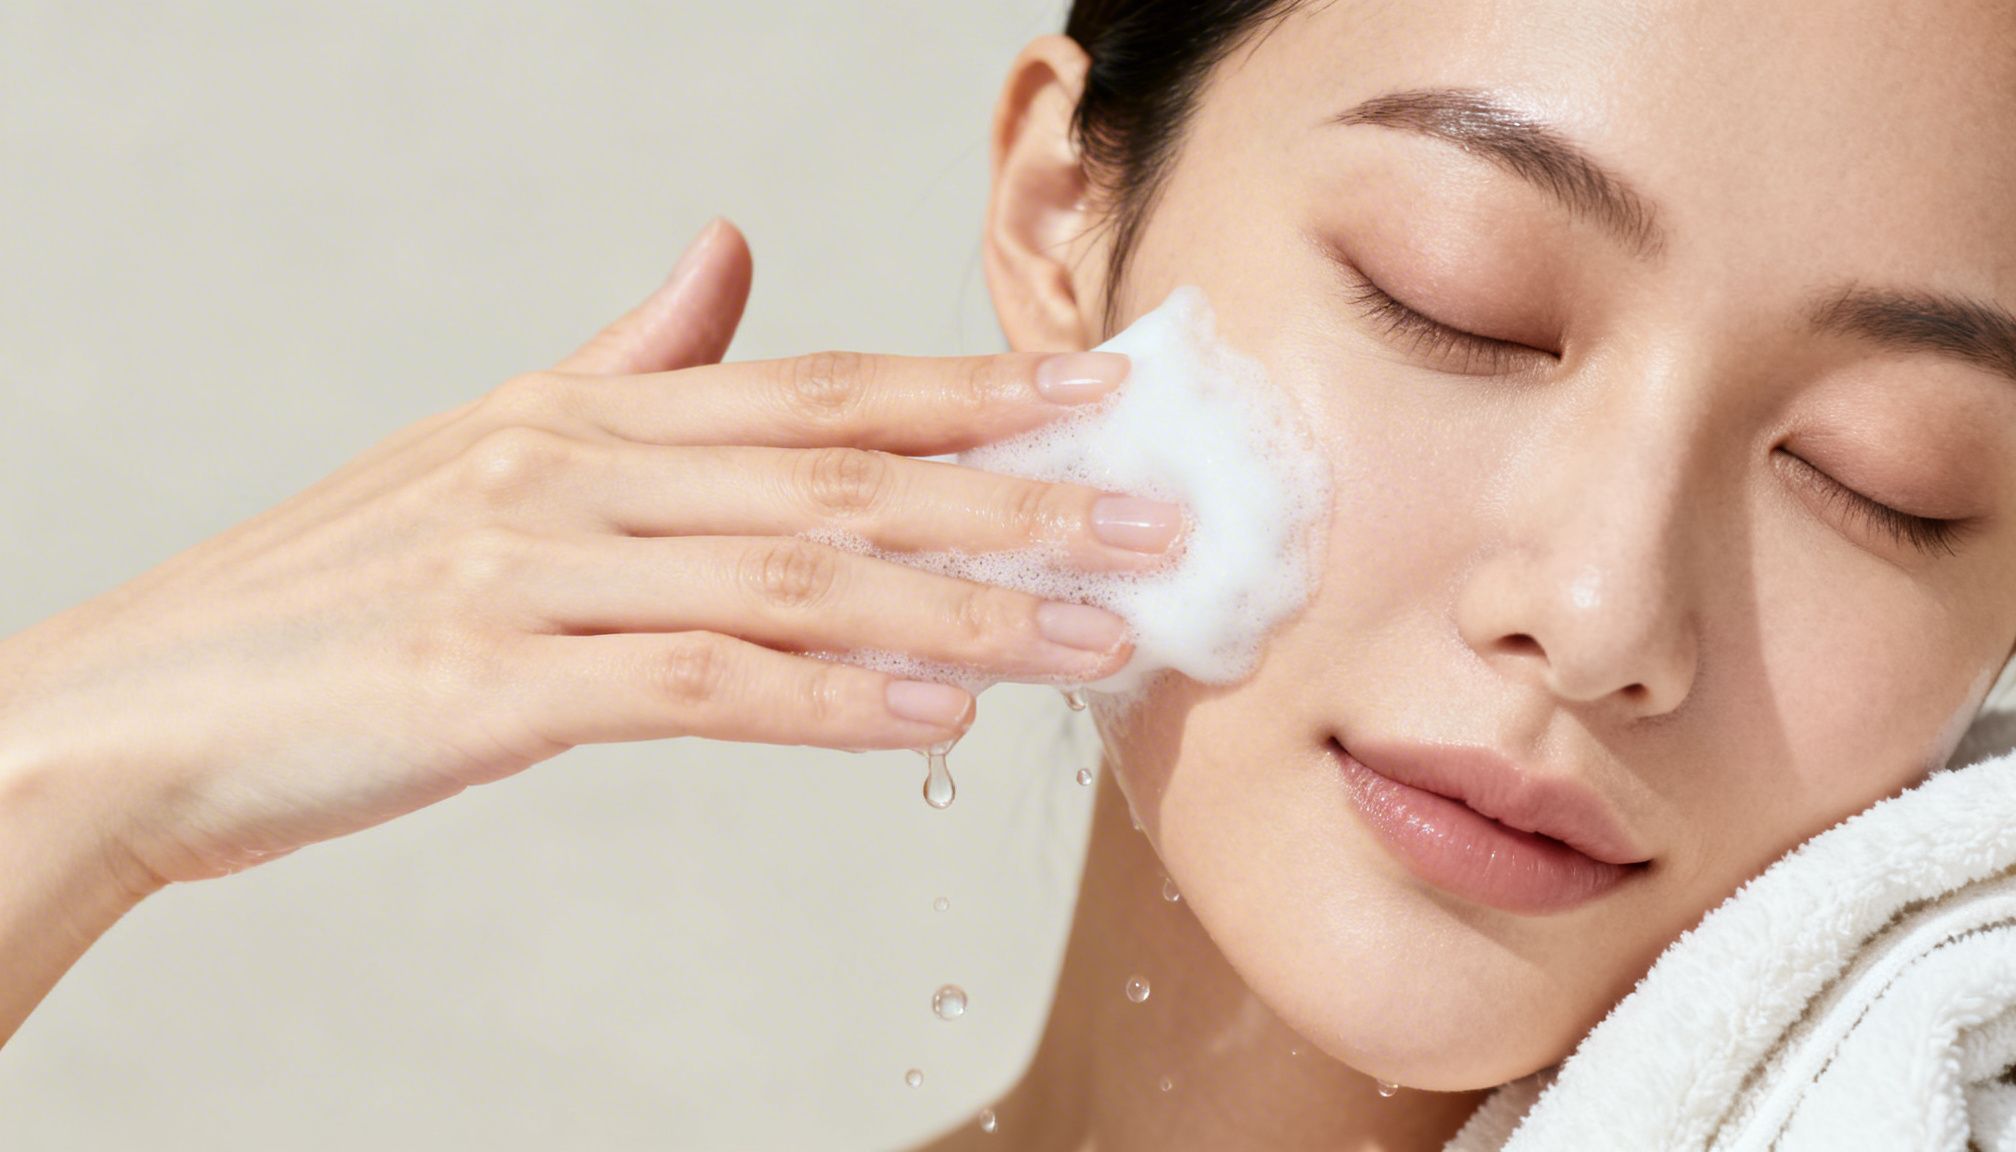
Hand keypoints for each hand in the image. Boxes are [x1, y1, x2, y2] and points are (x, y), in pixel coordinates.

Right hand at [0, 219, 1179, 890]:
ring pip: (793, 575)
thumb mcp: (483, 447)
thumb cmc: (329, 594)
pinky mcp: (494, 683)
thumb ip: (623, 361)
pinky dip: (829, 699)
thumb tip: (722, 258)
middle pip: (836, 472)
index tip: (1099, 395)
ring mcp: (531, 569)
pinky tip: (933, 715)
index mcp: (579, 412)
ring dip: (961, 610)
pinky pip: (699, 683)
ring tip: (1092, 634)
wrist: (144, 705)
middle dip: (1012, 497)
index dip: (968, 389)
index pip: (814, 387)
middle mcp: (570, 469)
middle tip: (1154, 518)